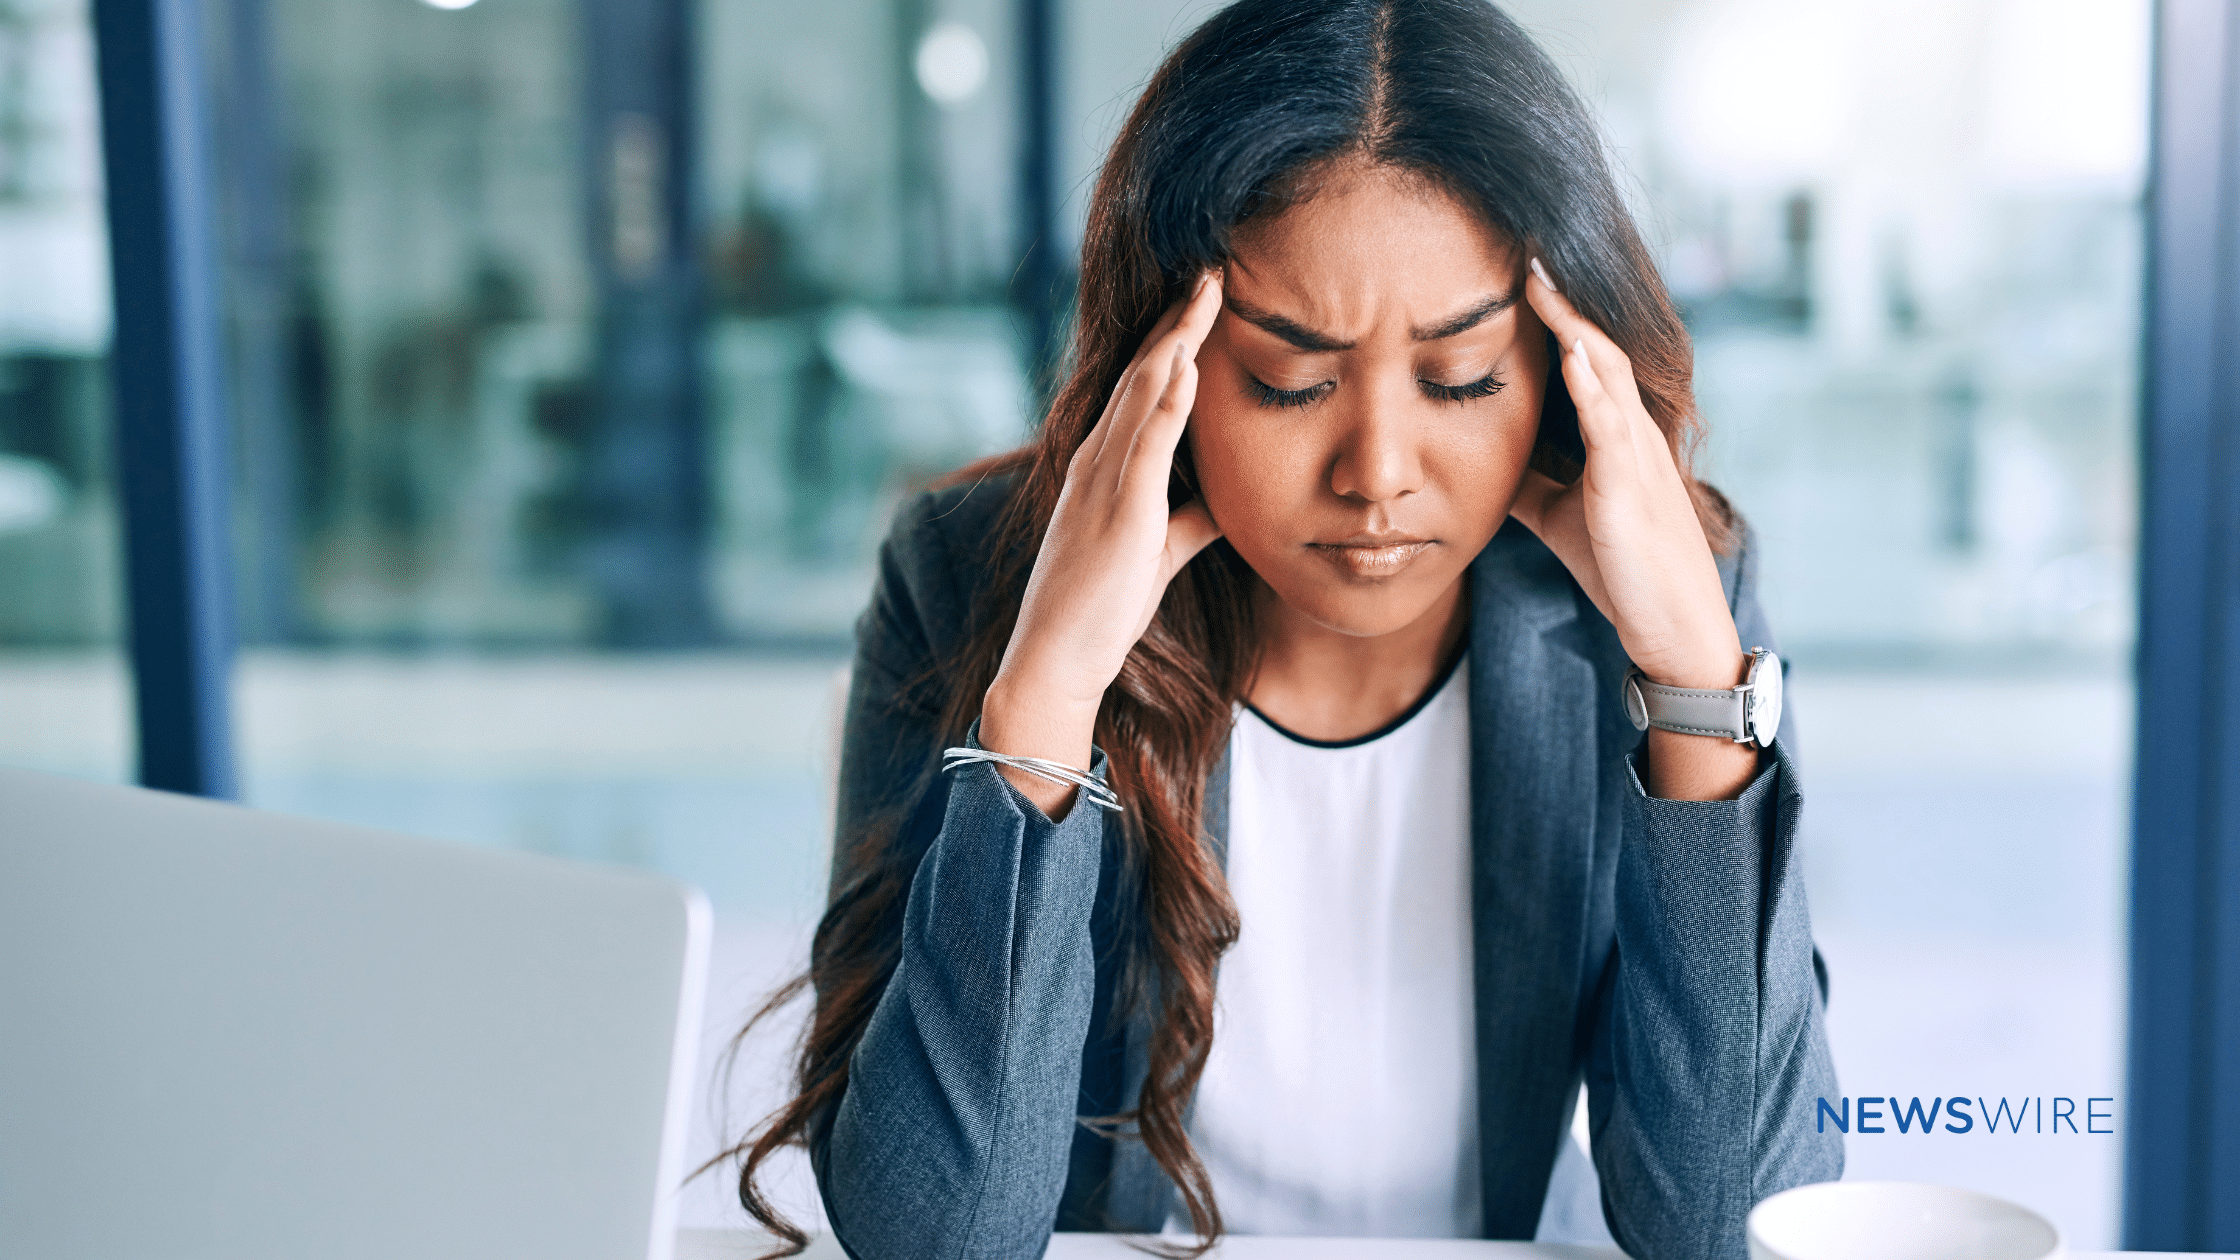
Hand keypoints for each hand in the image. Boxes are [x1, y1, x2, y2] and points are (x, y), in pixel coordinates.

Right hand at [980, 270, 1226, 815]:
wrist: (1056, 659)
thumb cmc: (1101, 610)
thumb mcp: (1158, 554)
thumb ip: (1191, 520)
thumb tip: (1230, 499)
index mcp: (1106, 467)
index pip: (1143, 389)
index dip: (1174, 342)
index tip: (1206, 302)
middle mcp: (1098, 461)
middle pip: (1142, 374)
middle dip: (1178, 322)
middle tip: (1211, 272)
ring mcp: (1104, 483)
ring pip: (1141, 394)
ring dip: (1176, 341)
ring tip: (1206, 294)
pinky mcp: (1118, 512)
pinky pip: (1145, 446)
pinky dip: (1167, 403)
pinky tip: (1188, 366)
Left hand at [1509, 259, 1756, 799]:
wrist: (1672, 628)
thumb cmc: (1622, 569)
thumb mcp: (1559, 514)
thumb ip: (1529, 479)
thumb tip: (1481, 457)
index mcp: (1615, 437)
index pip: (1587, 360)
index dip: (1557, 316)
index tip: (1519, 272)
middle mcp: (1632, 434)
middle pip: (1600, 348)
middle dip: (1565, 301)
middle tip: (1529, 249)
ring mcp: (1637, 458)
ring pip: (1611, 373)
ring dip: (1577, 325)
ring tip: (1544, 280)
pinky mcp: (1631, 491)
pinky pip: (1614, 427)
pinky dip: (1595, 385)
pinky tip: (1574, 352)